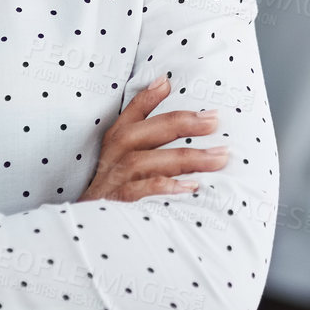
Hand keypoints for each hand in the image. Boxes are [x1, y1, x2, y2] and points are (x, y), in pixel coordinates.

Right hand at [77, 75, 227, 201]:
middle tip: (214, 120)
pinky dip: (165, 188)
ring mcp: (114, 180)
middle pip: (143, 133)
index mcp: (116, 140)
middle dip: (181, 124)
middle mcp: (113, 156)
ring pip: (146, 162)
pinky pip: (140, 192)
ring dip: (186, 159)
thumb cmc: (117, 184)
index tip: (170, 82)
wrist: (89, 227)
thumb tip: (164, 82)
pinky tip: (192, 187)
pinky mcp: (117, 203)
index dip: (149, 97)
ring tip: (219, 157)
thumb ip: (143, 120)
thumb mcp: (124, 152)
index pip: (131, 113)